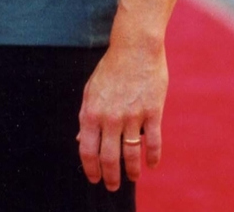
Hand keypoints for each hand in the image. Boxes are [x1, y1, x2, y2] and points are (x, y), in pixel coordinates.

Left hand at [76, 40, 167, 190]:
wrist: (135, 47)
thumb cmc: (111, 68)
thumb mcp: (91, 90)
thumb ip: (87, 116)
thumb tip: (79, 139)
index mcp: (91, 111)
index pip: (87, 150)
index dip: (90, 168)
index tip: (94, 179)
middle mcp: (110, 117)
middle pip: (109, 158)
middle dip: (110, 177)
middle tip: (112, 186)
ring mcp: (132, 116)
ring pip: (131, 154)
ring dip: (131, 171)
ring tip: (132, 178)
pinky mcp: (153, 112)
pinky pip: (154, 143)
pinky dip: (152, 158)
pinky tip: (151, 165)